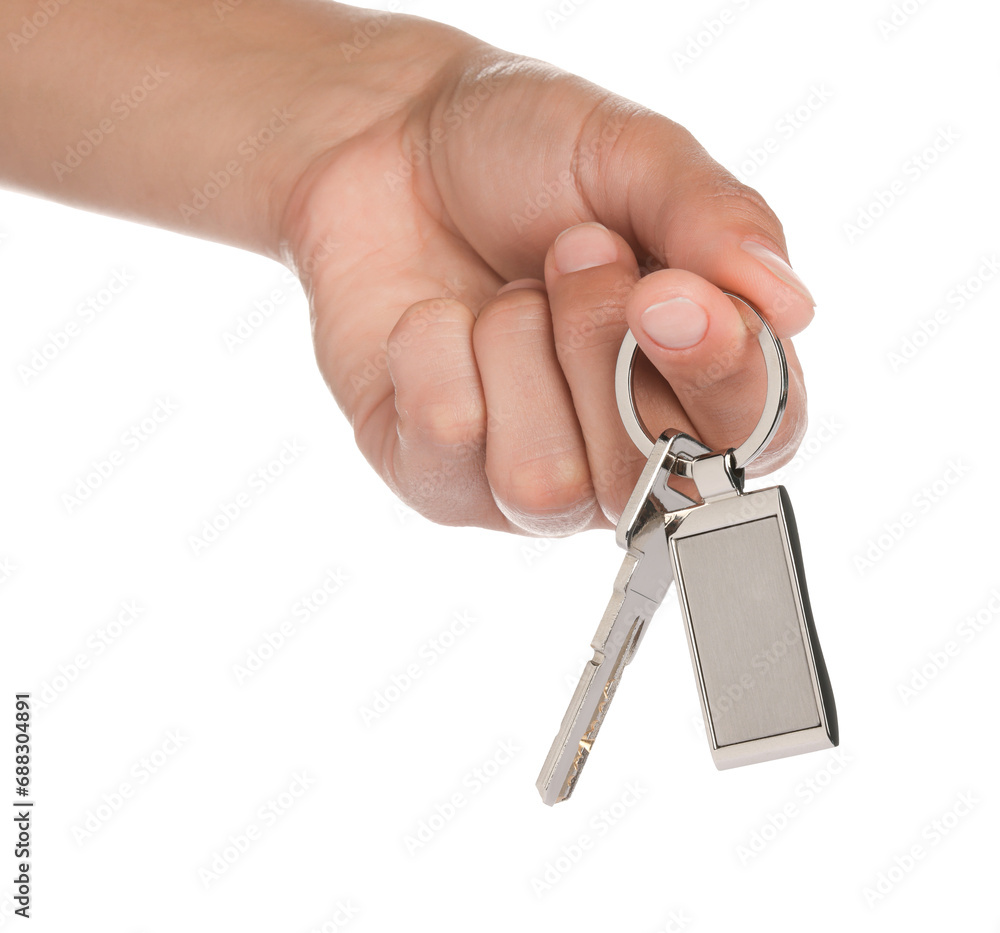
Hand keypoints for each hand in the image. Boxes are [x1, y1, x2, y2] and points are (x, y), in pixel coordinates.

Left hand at [281, 17, 812, 534]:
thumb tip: (791, 306)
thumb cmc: (521, 155)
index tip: (665, 290)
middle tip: (570, 249)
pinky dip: (434, 349)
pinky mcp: (435, 478)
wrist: (385, 143)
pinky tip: (431, 316)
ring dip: (517, 351)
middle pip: (647, 477)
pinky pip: (446, 439)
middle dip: (598, 343)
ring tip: (502, 292)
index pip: (753, 437)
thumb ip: (714, 218)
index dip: (717, 375)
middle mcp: (623, 450)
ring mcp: (527, 477)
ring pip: (544, 482)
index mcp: (697, 379)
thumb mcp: (629, 155)